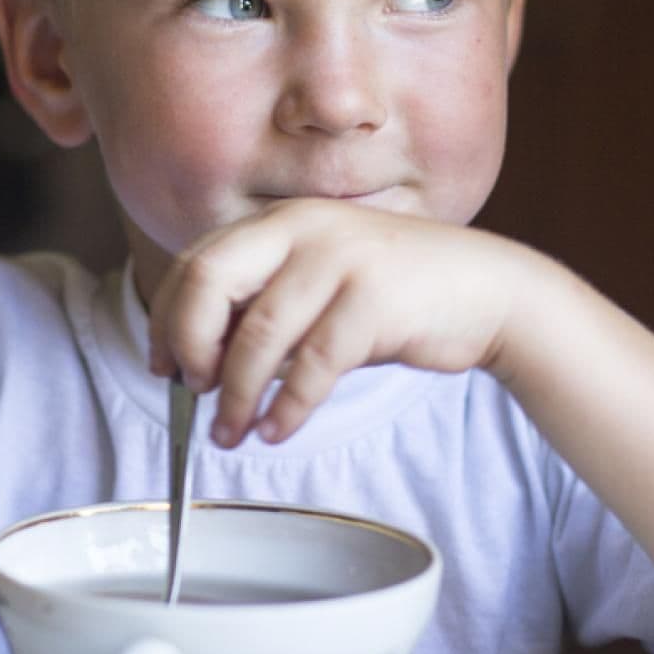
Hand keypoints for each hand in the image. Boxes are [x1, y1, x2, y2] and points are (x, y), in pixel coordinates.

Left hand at [147, 198, 542, 445]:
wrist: (489, 290)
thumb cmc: (399, 293)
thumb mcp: (323, 281)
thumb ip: (267, 304)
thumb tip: (203, 360)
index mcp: (284, 220)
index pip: (197, 261)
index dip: (168, 318)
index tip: (164, 364)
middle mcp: (305, 228)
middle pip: (209, 282)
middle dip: (189, 345)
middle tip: (193, 391)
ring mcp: (341, 260)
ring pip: (258, 334)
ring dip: (236, 395)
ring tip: (231, 433)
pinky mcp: (375, 301)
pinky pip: (312, 366)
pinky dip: (287, 408)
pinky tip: (277, 431)